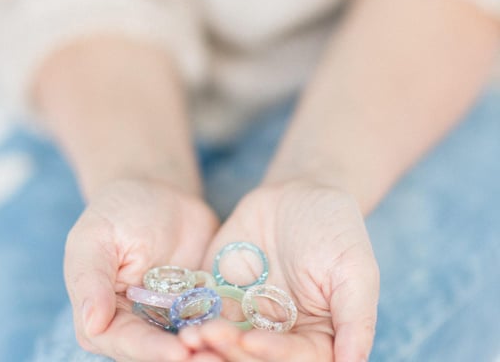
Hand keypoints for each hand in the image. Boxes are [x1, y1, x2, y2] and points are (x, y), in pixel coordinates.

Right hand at [64, 178, 221, 361]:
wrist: (159, 193)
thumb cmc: (118, 211)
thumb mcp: (95, 237)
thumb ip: (91, 278)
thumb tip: (91, 322)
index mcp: (102, 318)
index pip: (125, 342)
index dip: (151, 351)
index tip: (178, 353)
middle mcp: (136, 326)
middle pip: (159, 353)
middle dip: (188, 358)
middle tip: (215, 358)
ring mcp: (170, 319)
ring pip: (189, 344)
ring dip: (210, 349)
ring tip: (233, 350)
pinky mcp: (199, 307)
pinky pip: (213, 323)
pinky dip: (227, 331)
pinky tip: (245, 334)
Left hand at [179, 181, 378, 361]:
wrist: (300, 192)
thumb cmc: (337, 230)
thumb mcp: (355, 271)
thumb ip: (355, 319)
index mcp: (316, 336)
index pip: (296, 358)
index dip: (273, 354)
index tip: (251, 342)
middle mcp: (280, 332)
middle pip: (255, 356)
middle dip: (232, 352)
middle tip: (210, 340)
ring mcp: (248, 314)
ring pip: (226, 340)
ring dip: (209, 343)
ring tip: (190, 337)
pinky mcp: (222, 292)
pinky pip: (205, 311)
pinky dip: (192, 318)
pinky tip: (181, 319)